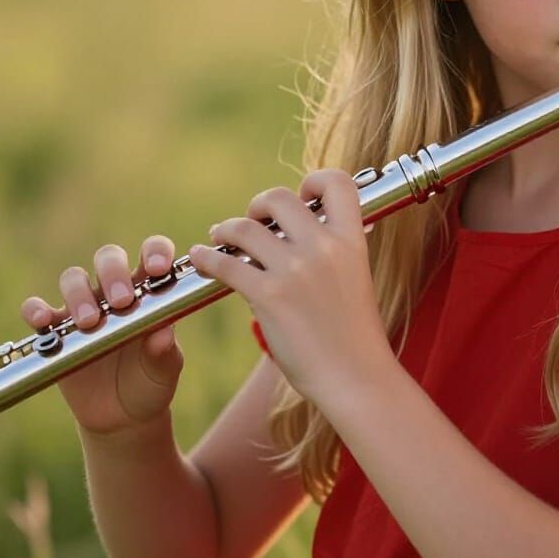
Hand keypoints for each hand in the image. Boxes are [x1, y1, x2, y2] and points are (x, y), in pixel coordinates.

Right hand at [20, 237, 183, 436]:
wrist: (122, 415)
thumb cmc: (150, 380)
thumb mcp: (165, 369)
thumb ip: (165, 351)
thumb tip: (165, 332)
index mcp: (150, 290)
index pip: (153, 253)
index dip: (156, 251)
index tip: (157, 268)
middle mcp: (115, 291)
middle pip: (109, 258)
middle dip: (114, 272)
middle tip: (123, 301)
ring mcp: (84, 308)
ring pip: (74, 278)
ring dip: (79, 294)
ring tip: (90, 322)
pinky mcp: (57, 330)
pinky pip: (38, 309)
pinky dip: (36, 309)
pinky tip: (43, 321)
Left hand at [187, 169, 395, 411]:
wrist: (356, 377)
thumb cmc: (356, 334)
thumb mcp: (357, 277)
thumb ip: (338, 250)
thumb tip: (316, 228)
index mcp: (352, 240)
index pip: (337, 182)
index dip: (314, 181)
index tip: (301, 197)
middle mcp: (324, 247)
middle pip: (279, 197)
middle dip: (259, 205)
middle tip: (253, 221)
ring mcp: (295, 270)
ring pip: (245, 228)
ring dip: (227, 229)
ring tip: (220, 237)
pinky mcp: (269, 296)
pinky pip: (225, 263)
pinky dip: (207, 257)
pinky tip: (201, 258)